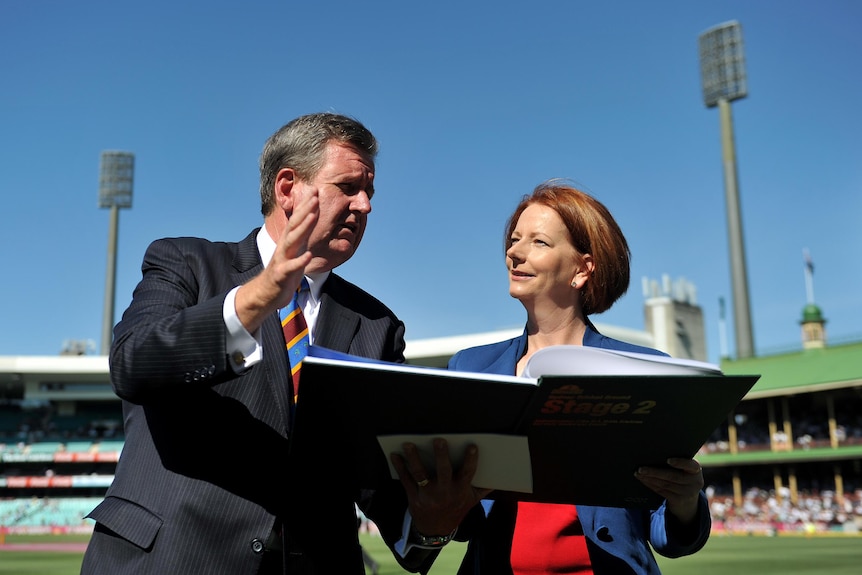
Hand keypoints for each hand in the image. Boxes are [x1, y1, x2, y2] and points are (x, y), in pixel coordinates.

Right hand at [235, 189, 318, 332]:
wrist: (267, 293)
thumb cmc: (285, 270)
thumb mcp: (295, 249)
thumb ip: (302, 234)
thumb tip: (311, 217)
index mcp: (289, 240)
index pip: (298, 219)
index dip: (306, 205)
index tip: (315, 190)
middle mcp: (284, 246)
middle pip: (294, 225)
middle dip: (305, 210)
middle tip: (314, 196)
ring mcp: (282, 259)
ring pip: (292, 241)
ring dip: (302, 228)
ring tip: (313, 216)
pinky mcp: (281, 274)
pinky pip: (291, 267)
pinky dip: (300, 261)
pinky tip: (309, 255)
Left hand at [391, 438, 492, 535]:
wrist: (435, 530)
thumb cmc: (456, 509)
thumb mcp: (472, 501)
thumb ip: (484, 487)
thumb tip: (500, 474)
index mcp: (460, 490)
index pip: (467, 474)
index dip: (470, 460)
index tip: (471, 446)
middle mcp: (444, 492)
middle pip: (443, 472)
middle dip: (441, 456)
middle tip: (439, 440)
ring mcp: (427, 495)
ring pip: (420, 474)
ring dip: (414, 459)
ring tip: (409, 444)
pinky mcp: (413, 496)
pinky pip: (405, 480)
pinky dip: (400, 467)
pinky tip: (395, 455)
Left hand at [634, 457, 702, 524]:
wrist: (689, 498)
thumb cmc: (682, 475)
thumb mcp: (685, 469)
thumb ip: (677, 461)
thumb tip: (655, 452)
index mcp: (696, 470)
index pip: (690, 465)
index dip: (679, 463)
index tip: (668, 460)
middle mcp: (694, 482)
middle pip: (672, 476)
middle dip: (655, 472)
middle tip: (641, 468)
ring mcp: (687, 493)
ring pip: (665, 484)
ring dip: (649, 478)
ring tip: (638, 473)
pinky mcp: (679, 500)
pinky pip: (662, 491)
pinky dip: (650, 485)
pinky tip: (643, 480)